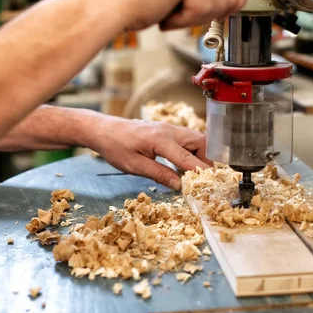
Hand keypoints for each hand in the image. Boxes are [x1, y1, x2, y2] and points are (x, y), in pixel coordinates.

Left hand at [88, 116, 210, 189]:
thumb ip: (159, 174)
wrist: (103, 130)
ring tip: (195, 172)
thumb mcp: (135, 166)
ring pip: (196, 138)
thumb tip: (179, 185)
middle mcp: (169, 131)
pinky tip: (184, 162)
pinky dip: (191, 150)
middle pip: (201, 141)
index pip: (188, 158)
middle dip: (206, 159)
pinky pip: (186, 138)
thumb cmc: (115, 147)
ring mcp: (168, 128)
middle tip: (203, 177)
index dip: (200, 172)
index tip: (208, 183)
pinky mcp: (165, 129)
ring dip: (200, 154)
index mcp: (161, 140)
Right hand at [90, 0, 248, 31]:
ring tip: (168, 9)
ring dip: (194, 18)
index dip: (229, 0)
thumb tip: (235, 0)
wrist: (109, 4)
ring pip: (221, 5)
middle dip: (213, 12)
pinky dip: (183, 21)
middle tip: (183, 12)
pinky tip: (164, 11)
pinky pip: (203, 11)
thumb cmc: (136, 0)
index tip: (211, 11)